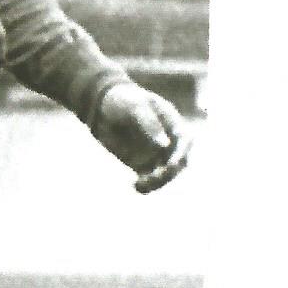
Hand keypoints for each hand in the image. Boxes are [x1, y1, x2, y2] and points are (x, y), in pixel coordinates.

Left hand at [92, 79, 192, 193]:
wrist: (103, 108)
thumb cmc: (123, 101)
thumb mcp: (135, 107)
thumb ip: (150, 124)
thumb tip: (164, 145)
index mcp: (172, 123)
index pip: (185, 140)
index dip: (181, 153)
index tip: (171, 164)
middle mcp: (169, 140)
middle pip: (179, 162)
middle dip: (170, 173)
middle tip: (153, 177)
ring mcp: (157, 154)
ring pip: (165, 175)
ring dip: (157, 182)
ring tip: (140, 183)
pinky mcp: (144, 165)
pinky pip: (149, 180)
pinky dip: (145, 186)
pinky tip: (135, 186)